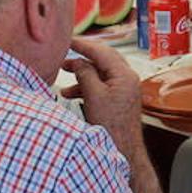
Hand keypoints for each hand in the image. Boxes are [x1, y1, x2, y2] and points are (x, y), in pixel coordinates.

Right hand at [60, 36, 142, 155]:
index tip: (68, 40)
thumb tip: (78, 61)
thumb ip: (85, 74)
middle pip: (102, 60)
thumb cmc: (111, 127)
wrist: (123, 152)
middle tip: (64, 58)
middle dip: (81, 59)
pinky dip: (86, 87)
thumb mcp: (93, 96)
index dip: (83, 45)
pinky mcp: (119, 100)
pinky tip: (71, 94)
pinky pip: (101, 86)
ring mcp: (125, 90)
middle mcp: (128, 79)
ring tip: (64, 78)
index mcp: (125, 75)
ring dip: (81, 75)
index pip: (102, 51)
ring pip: (100, 74)